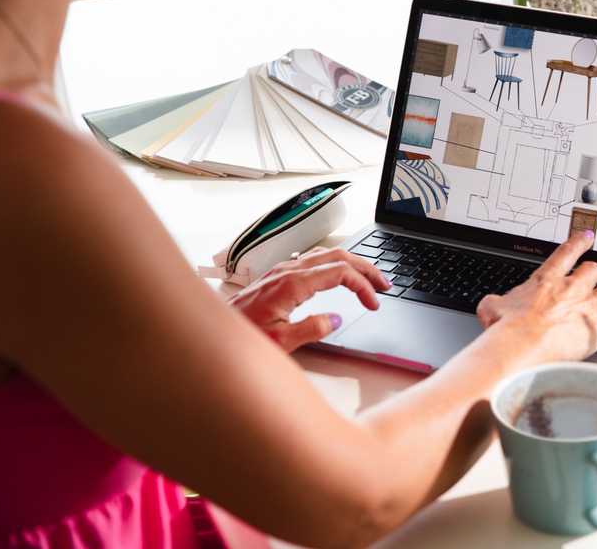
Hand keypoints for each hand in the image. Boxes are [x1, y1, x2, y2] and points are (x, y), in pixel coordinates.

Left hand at [233, 247, 388, 352]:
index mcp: (293, 283)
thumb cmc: (241, 336)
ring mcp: (282, 271)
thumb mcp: (281, 341)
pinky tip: (337, 276)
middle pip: (338, 256)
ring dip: (351, 264)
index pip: (340, 272)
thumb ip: (312, 329)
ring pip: (326, 255)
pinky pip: (313, 261)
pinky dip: (334, 266)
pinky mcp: (277, 277)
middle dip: (366, 267)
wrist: (212, 333)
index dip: (363, 286)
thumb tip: (335, 319)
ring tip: (367, 278)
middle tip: (384, 283)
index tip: (374, 303)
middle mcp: (288, 271)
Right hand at [476, 231, 596, 361]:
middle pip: (595, 269)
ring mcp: (590, 307)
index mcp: (546, 281)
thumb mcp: (490, 310)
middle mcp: (572, 288)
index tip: (585, 238)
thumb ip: (493, 304)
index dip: (578, 244)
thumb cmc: (505, 332)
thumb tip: (488, 307)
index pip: (566, 254)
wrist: (518, 347)